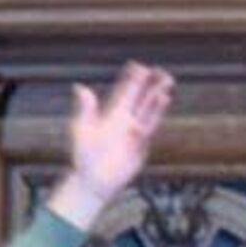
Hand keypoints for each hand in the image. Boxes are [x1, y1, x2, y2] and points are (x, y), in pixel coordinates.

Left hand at [49, 60, 173, 226]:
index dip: (130, 79)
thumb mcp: (82, 129)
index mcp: (110, 115)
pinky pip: (150, 126)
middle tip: (160, 70)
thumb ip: (85, 108)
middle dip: (149, 84)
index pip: (123, 92)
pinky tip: (163, 101)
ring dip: (156, 97)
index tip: (137, 65)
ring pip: (148, 110)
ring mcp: (134, 131)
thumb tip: (79, 86)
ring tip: (166, 82)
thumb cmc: (84, 157)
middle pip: (140, 98)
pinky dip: (156, 114)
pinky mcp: (141, 143)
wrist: (93, 181)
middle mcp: (124, 121)